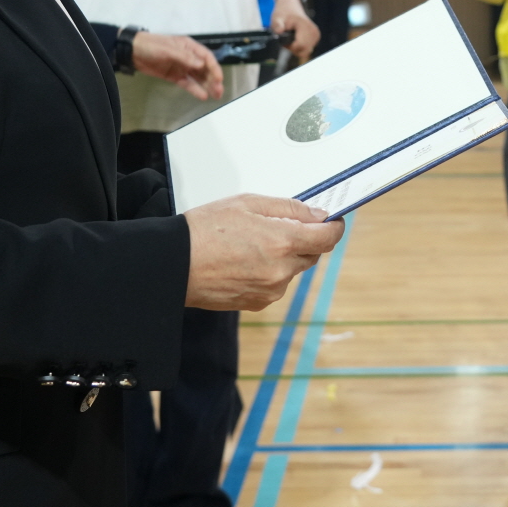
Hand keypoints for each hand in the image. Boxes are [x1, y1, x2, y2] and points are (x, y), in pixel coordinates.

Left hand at [132, 32, 224, 99]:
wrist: (133, 52)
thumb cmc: (151, 45)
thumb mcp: (168, 49)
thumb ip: (185, 57)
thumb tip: (201, 65)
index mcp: (189, 46)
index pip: (206, 57)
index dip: (214, 67)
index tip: (219, 78)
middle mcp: (188, 57)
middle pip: (205, 69)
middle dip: (213, 79)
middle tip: (220, 91)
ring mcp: (182, 67)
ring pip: (198, 77)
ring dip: (208, 86)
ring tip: (216, 95)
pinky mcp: (175, 76)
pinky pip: (188, 83)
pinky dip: (195, 89)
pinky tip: (203, 95)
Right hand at [184, 194, 344, 309]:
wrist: (174, 265)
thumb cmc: (205, 230)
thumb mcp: (248, 203)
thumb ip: (290, 209)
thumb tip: (319, 215)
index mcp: (283, 241)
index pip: (328, 238)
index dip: (333, 227)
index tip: (332, 221)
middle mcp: (281, 270)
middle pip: (312, 254)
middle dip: (303, 239)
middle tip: (278, 226)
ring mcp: (270, 290)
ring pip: (293, 270)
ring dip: (284, 256)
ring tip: (251, 244)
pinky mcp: (257, 303)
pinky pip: (275, 284)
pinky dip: (269, 272)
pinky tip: (244, 261)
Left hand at [270, 0, 318, 61]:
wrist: (291, 7)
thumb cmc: (284, 13)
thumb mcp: (277, 18)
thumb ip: (277, 25)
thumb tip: (279, 31)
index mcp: (305, 25)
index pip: (300, 45)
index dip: (290, 47)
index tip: (284, 41)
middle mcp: (313, 31)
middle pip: (305, 51)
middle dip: (294, 49)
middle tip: (286, 40)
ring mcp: (316, 34)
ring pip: (307, 52)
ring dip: (297, 49)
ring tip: (291, 39)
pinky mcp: (316, 37)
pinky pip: (308, 49)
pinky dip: (301, 47)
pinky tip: (296, 39)